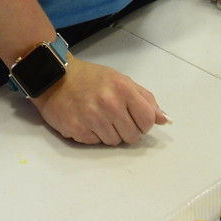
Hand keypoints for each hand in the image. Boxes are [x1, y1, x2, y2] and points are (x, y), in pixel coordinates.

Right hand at [31, 58, 168, 145]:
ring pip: (114, 142)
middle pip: (132, 136)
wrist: (54, 77)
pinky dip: (93, 135)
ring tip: (98, 117)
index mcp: (123, 89)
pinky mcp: (77, 129)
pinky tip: (86, 121)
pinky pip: (96, 143)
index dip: (143, 122)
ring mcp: (92, 118)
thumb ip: (145, 99)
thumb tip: (166, 120)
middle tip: (113, 117)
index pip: (147, 121)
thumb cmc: (91, 78)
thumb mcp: (120, 80)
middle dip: (126, 129)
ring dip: (109, 133)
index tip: (133, 116)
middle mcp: (109, 103)